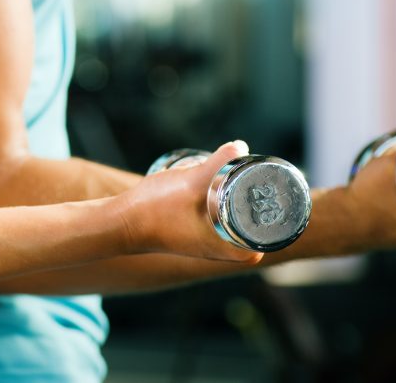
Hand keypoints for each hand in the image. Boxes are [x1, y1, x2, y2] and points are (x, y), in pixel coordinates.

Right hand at [118, 141, 262, 262]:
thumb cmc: (155, 209)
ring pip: (228, 227)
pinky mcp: (185, 234)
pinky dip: (217, 208)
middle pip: (247, 234)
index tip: (275, 203)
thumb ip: (219, 163)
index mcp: (222, 246)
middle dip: (255, 212)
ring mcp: (198, 243)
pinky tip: (211, 188)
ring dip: (235, 207)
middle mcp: (212, 249)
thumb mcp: (192, 182)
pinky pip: (211, 223)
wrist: (119, 223)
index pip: (260, 245)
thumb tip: (241, 146)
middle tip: (260, 186)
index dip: (272, 227)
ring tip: (239, 182)